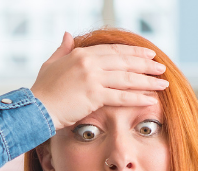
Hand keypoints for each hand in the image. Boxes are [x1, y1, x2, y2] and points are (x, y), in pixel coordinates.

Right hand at [30, 32, 168, 130]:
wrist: (35, 108)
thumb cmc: (41, 90)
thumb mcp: (51, 64)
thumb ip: (62, 49)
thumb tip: (67, 34)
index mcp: (81, 53)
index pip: (113, 51)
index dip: (132, 53)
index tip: (147, 55)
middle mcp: (89, 63)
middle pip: (124, 62)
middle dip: (146, 65)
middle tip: (161, 68)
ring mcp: (92, 78)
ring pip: (126, 78)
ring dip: (147, 81)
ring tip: (163, 83)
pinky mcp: (94, 95)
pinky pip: (121, 96)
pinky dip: (137, 98)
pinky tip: (150, 99)